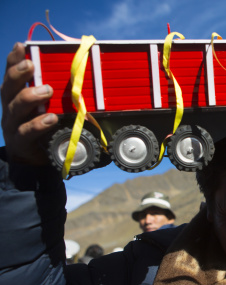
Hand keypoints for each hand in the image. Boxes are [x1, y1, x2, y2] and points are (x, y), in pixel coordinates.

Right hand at [1, 42, 56, 164]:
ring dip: (30, 96)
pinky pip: (26, 132)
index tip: (22, 46)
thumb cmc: (44, 129)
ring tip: (46, 90)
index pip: (12, 75)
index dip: (14, 60)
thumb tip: (81, 79)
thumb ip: (58, 96)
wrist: (34, 160)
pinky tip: (50, 119)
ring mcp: (13, 125)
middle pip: (8, 88)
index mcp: (16, 96)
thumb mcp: (50, 108)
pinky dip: (38, 124)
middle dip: (18, 74)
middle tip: (32, 65)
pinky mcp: (20, 142)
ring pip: (14, 107)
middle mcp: (11, 108)